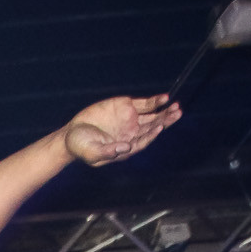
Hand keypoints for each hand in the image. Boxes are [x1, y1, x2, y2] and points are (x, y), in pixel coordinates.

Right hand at [65, 95, 179, 168]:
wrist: (73, 133)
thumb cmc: (81, 147)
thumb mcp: (92, 152)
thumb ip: (108, 152)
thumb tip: (126, 147)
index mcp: (125, 148)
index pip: (143, 141)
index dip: (152, 135)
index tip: (160, 127)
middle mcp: (131, 134)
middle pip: (152, 128)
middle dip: (165, 121)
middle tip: (177, 114)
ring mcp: (130, 120)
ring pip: (152, 116)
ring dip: (165, 112)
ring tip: (176, 107)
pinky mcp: (127, 107)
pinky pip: (145, 105)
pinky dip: (155, 102)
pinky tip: (164, 99)